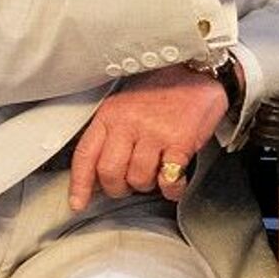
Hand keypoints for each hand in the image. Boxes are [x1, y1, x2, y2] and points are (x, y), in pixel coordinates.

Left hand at [69, 64, 229, 211]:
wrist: (199, 74)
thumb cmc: (163, 92)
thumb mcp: (126, 105)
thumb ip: (111, 134)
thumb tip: (99, 173)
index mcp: (110, 114)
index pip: (85, 155)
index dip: (80, 185)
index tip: (78, 203)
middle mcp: (128, 123)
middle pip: (110, 173)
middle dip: (118, 189)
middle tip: (128, 187)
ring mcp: (155, 132)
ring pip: (139, 178)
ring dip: (148, 186)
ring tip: (156, 176)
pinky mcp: (180, 141)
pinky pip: (169, 179)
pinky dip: (172, 189)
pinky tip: (175, 184)